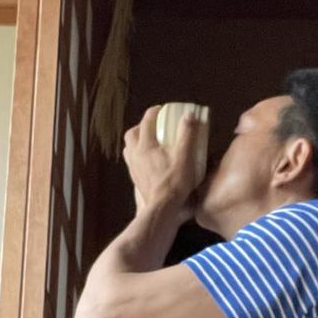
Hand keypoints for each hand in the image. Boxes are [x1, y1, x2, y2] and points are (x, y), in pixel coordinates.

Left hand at [124, 105, 200, 223]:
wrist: (162, 208)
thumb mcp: (185, 156)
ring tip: (151, 142)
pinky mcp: (135, 178)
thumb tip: (189, 115)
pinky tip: (150, 160)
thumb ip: (187, 134)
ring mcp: (133, 167)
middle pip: (132, 134)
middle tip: (154, 126)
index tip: (163, 109)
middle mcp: (135, 154)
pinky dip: (139, 155)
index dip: (154, 112)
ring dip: (137, 141)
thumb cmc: (174, 182)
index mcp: (145, 146)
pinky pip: (132, 161)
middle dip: (141, 126)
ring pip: (129, 148)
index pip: (146, 121)